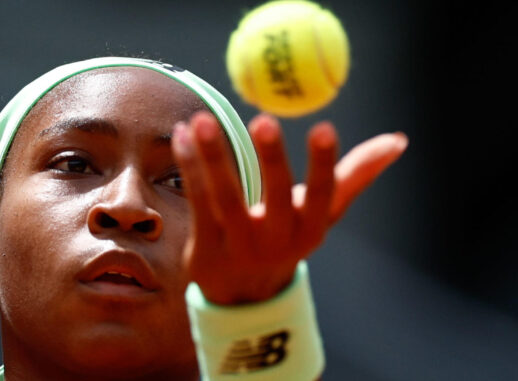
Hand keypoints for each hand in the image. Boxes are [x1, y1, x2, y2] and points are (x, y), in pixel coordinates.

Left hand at [171, 112, 407, 304]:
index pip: (322, 196)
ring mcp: (239, 248)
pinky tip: (182, 135)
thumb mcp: (321, 213)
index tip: (325, 128)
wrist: (244, 293)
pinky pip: (196, 202)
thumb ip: (355, 176)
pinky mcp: (205, 249)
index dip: (324, 165)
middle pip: (275, 197)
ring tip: (201, 119)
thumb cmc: (287, 236)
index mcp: (309, 231)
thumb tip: (399, 140)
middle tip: (264, 119)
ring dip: (212, 158)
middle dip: (271, 159)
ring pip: (225, 198)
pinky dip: (189, 167)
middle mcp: (277, 242)